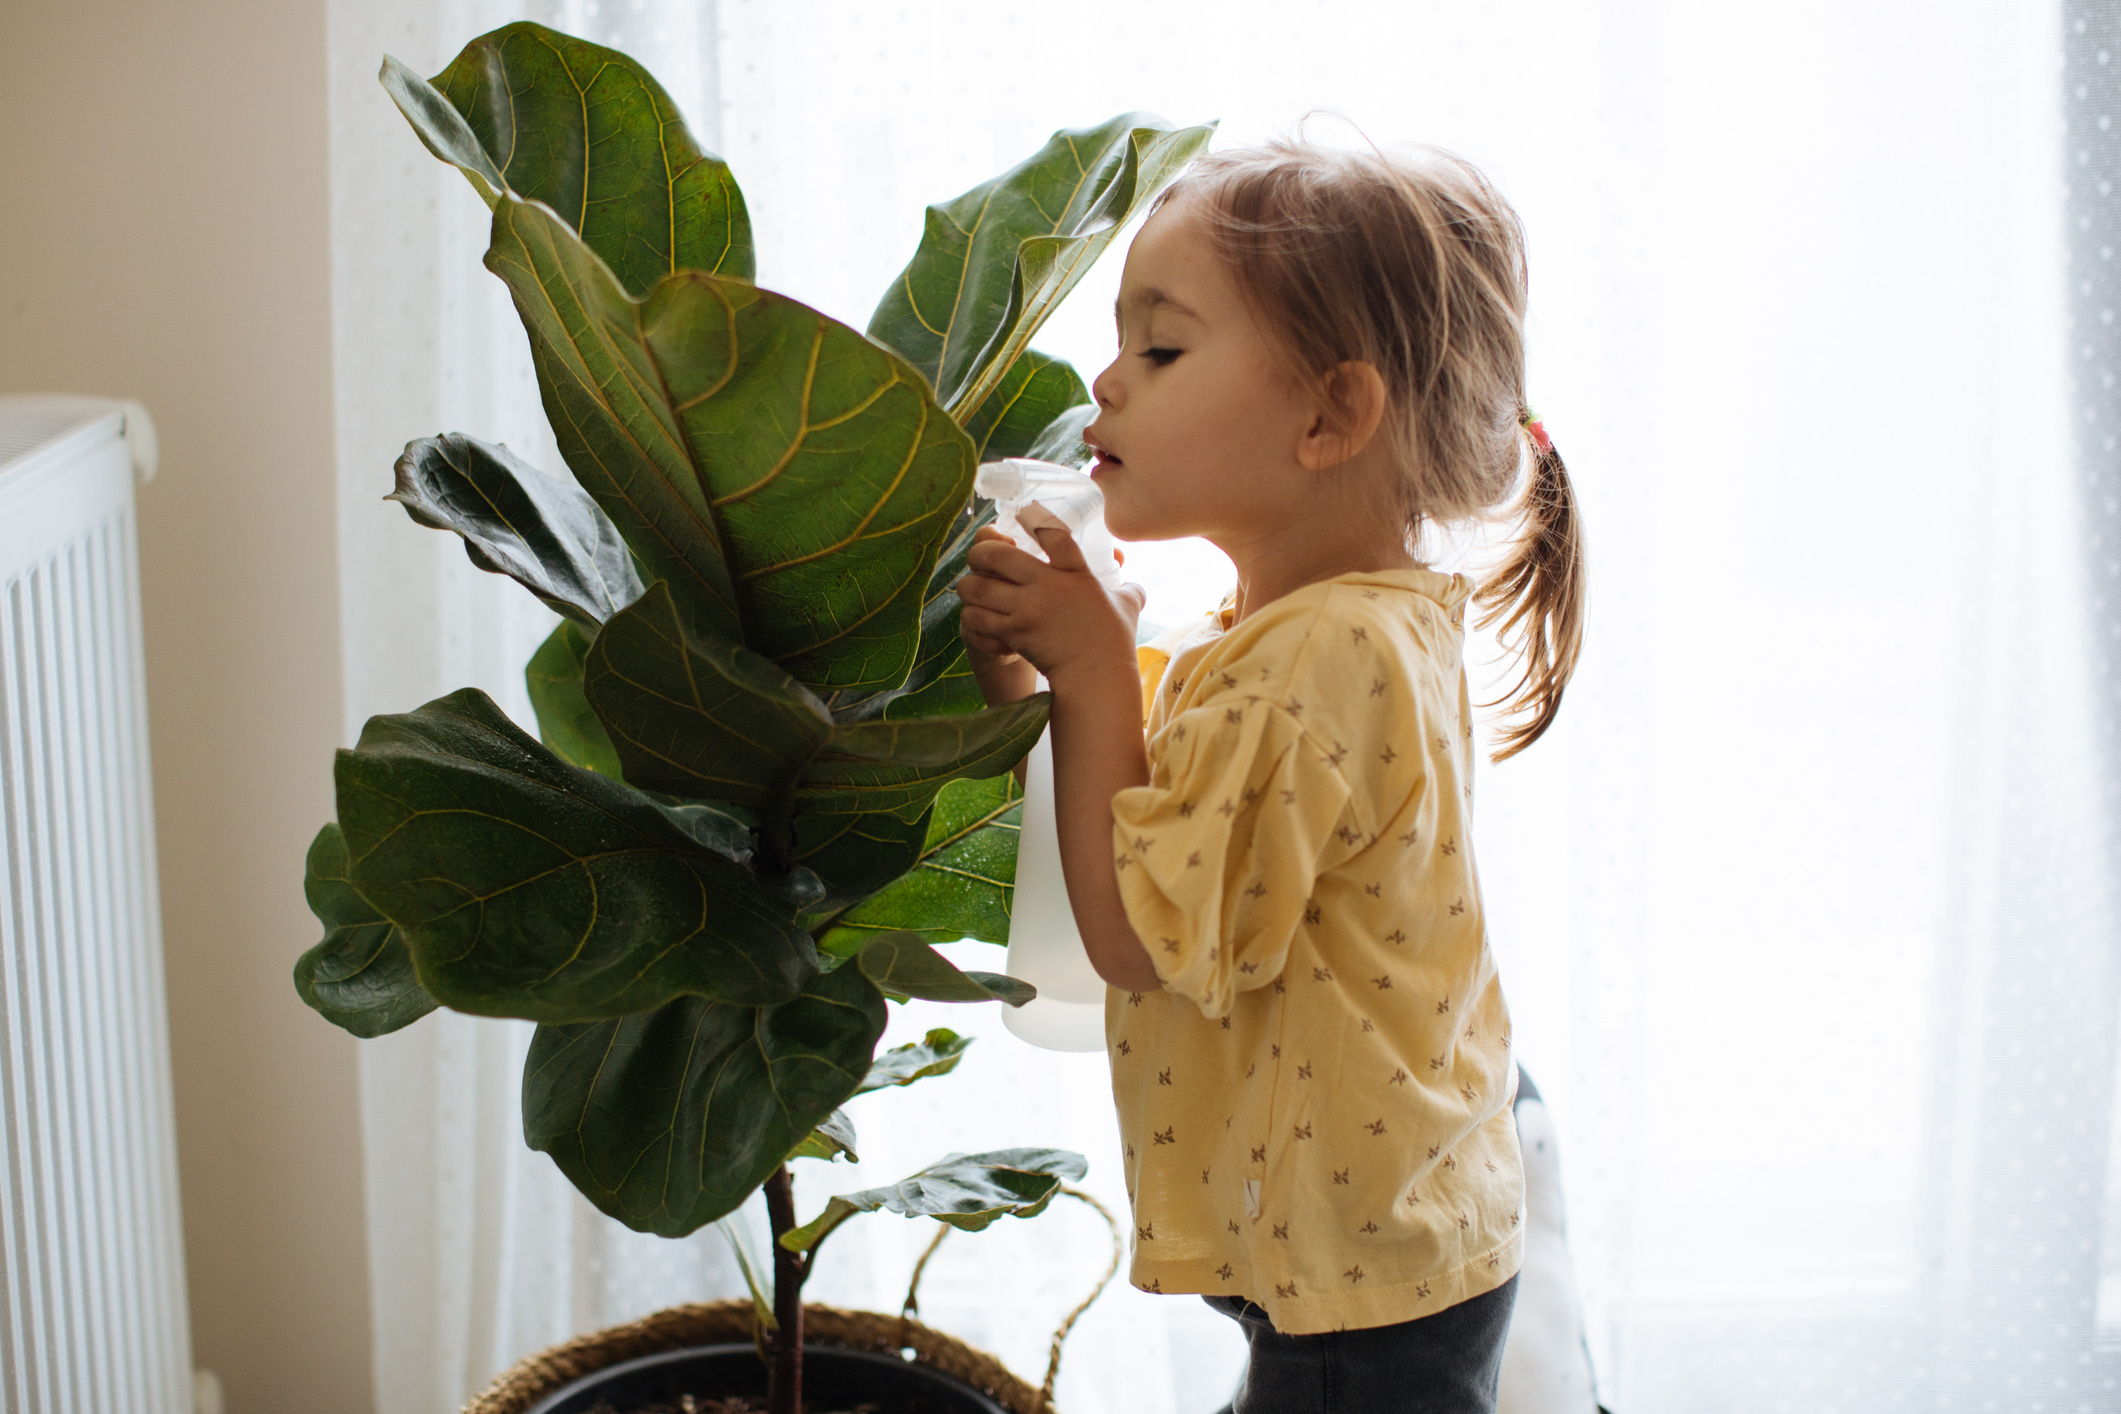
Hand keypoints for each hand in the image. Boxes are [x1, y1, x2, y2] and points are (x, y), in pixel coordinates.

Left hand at [956, 526, 1144, 690]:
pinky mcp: (1013, 632)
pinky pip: (976, 617)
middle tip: (980, 558)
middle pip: (997, 553)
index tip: (1021, 514)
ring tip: (971, 588)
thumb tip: (1136, 586)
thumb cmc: (1113, 643)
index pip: (1051, 533)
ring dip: (969, 585)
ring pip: (977, 586)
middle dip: (981, 552)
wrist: (1096, 677)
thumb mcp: (1127, 607)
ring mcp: (1027, 609)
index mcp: (1075, 572)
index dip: (1032, 518)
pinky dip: (972, 616)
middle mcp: (1047, 585)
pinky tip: (977, 617)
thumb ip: (1129, 591)